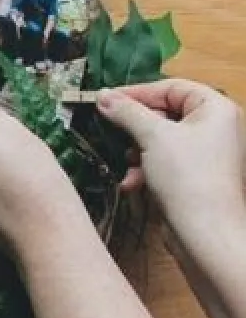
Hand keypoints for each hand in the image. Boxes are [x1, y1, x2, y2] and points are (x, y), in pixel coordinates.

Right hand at [97, 79, 245, 237]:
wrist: (205, 230)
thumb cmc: (187, 176)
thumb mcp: (152, 136)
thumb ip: (127, 112)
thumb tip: (102, 95)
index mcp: (215, 108)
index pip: (171, 87)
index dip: (137, 92)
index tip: (105, 100)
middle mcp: (214, 126)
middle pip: (164, 113)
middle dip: (136, 128)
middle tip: (113, 133)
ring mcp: (205, 152)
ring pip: (160, 140)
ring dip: (137, 152)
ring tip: (128, 165)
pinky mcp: (194, 175)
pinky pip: (164, 161)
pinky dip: (145, 170)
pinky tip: (132, 184)